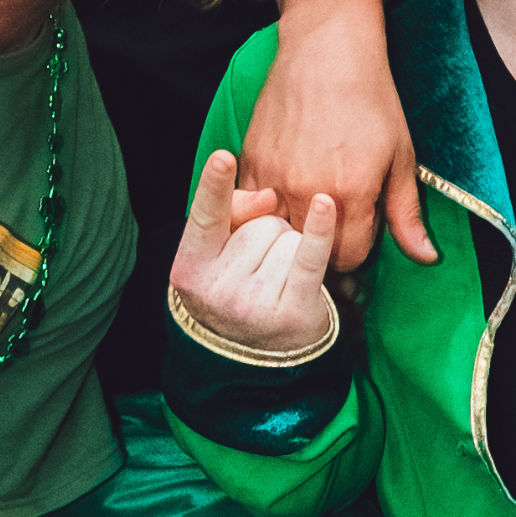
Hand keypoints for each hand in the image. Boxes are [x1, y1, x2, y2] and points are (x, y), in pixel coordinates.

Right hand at [172, 150, 343, 355]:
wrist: (256, 360)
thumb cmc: (238, 289)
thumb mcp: (215, 256)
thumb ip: (230, 214)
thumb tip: (266, 195)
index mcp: (190, 271)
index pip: (204, 218)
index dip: (214, 186)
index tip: (223, 157)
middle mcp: (217, 291)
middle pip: (260, 223)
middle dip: (269, 232)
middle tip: (262, 264)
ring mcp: (254, 303)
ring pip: (287, 236)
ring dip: (292, 247)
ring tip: (280, 277)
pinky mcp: (292, 311)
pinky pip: (309, 256)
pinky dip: (319, 230)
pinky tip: (325, 204)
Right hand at [241, 6, 430, 267]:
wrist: (326, 50)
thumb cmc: (370, 99)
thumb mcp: (402, 156)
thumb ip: (407, 214)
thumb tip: (426, 258)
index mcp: (351, 193)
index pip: (348, 259)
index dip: (357, 254)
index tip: (360, 236)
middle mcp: (307, 192)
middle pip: (310, 254)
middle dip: (325, 249)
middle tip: (336, 226)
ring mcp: (272, 178)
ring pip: (276, 236)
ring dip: (293, 233)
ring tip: (310, 213)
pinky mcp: (249, 163)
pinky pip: (250, 209)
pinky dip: (266, 212)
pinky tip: (284, 196)